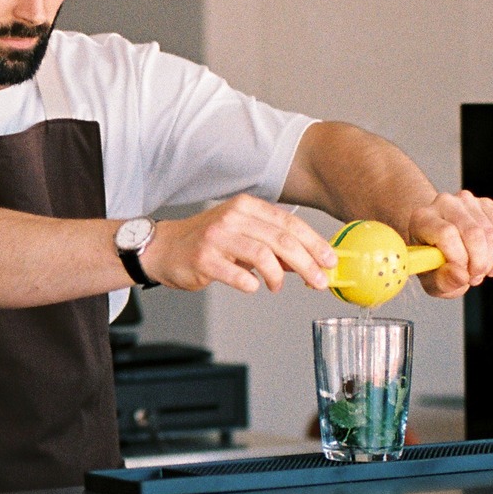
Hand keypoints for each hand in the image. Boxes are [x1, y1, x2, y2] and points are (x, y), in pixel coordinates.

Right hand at [144, 195, 338, 294]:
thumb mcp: (243, 236)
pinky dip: (251, 284)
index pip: (290, 223)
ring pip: (264, 256)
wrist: (163, 248)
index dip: (314, 243)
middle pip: (282, 240)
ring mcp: (217, 237)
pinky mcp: (204, 259)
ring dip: (279, 277)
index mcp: (246, 207)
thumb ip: (274, 246)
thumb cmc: (206, 242)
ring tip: (278, 286)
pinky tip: (253, 286)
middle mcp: (233, 217)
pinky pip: (238, 275)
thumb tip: (309, 261)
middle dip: (307, 264)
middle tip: (318, 281)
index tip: (329, 260)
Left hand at [408, 190, 492, 296]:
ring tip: (479, 272)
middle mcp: (443, 203)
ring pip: (491, 233)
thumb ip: (442, 281)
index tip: (462, 275)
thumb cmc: (433, 262)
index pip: (447, 234)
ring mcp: (466, 201)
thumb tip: (461, 276)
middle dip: (479, 263)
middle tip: (474, 278)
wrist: (439, 243)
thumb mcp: (431, 280)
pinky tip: (491, 263)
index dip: (459, 259)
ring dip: (491, 261)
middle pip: (473, 232)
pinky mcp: (486, 204)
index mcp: (422, 219)